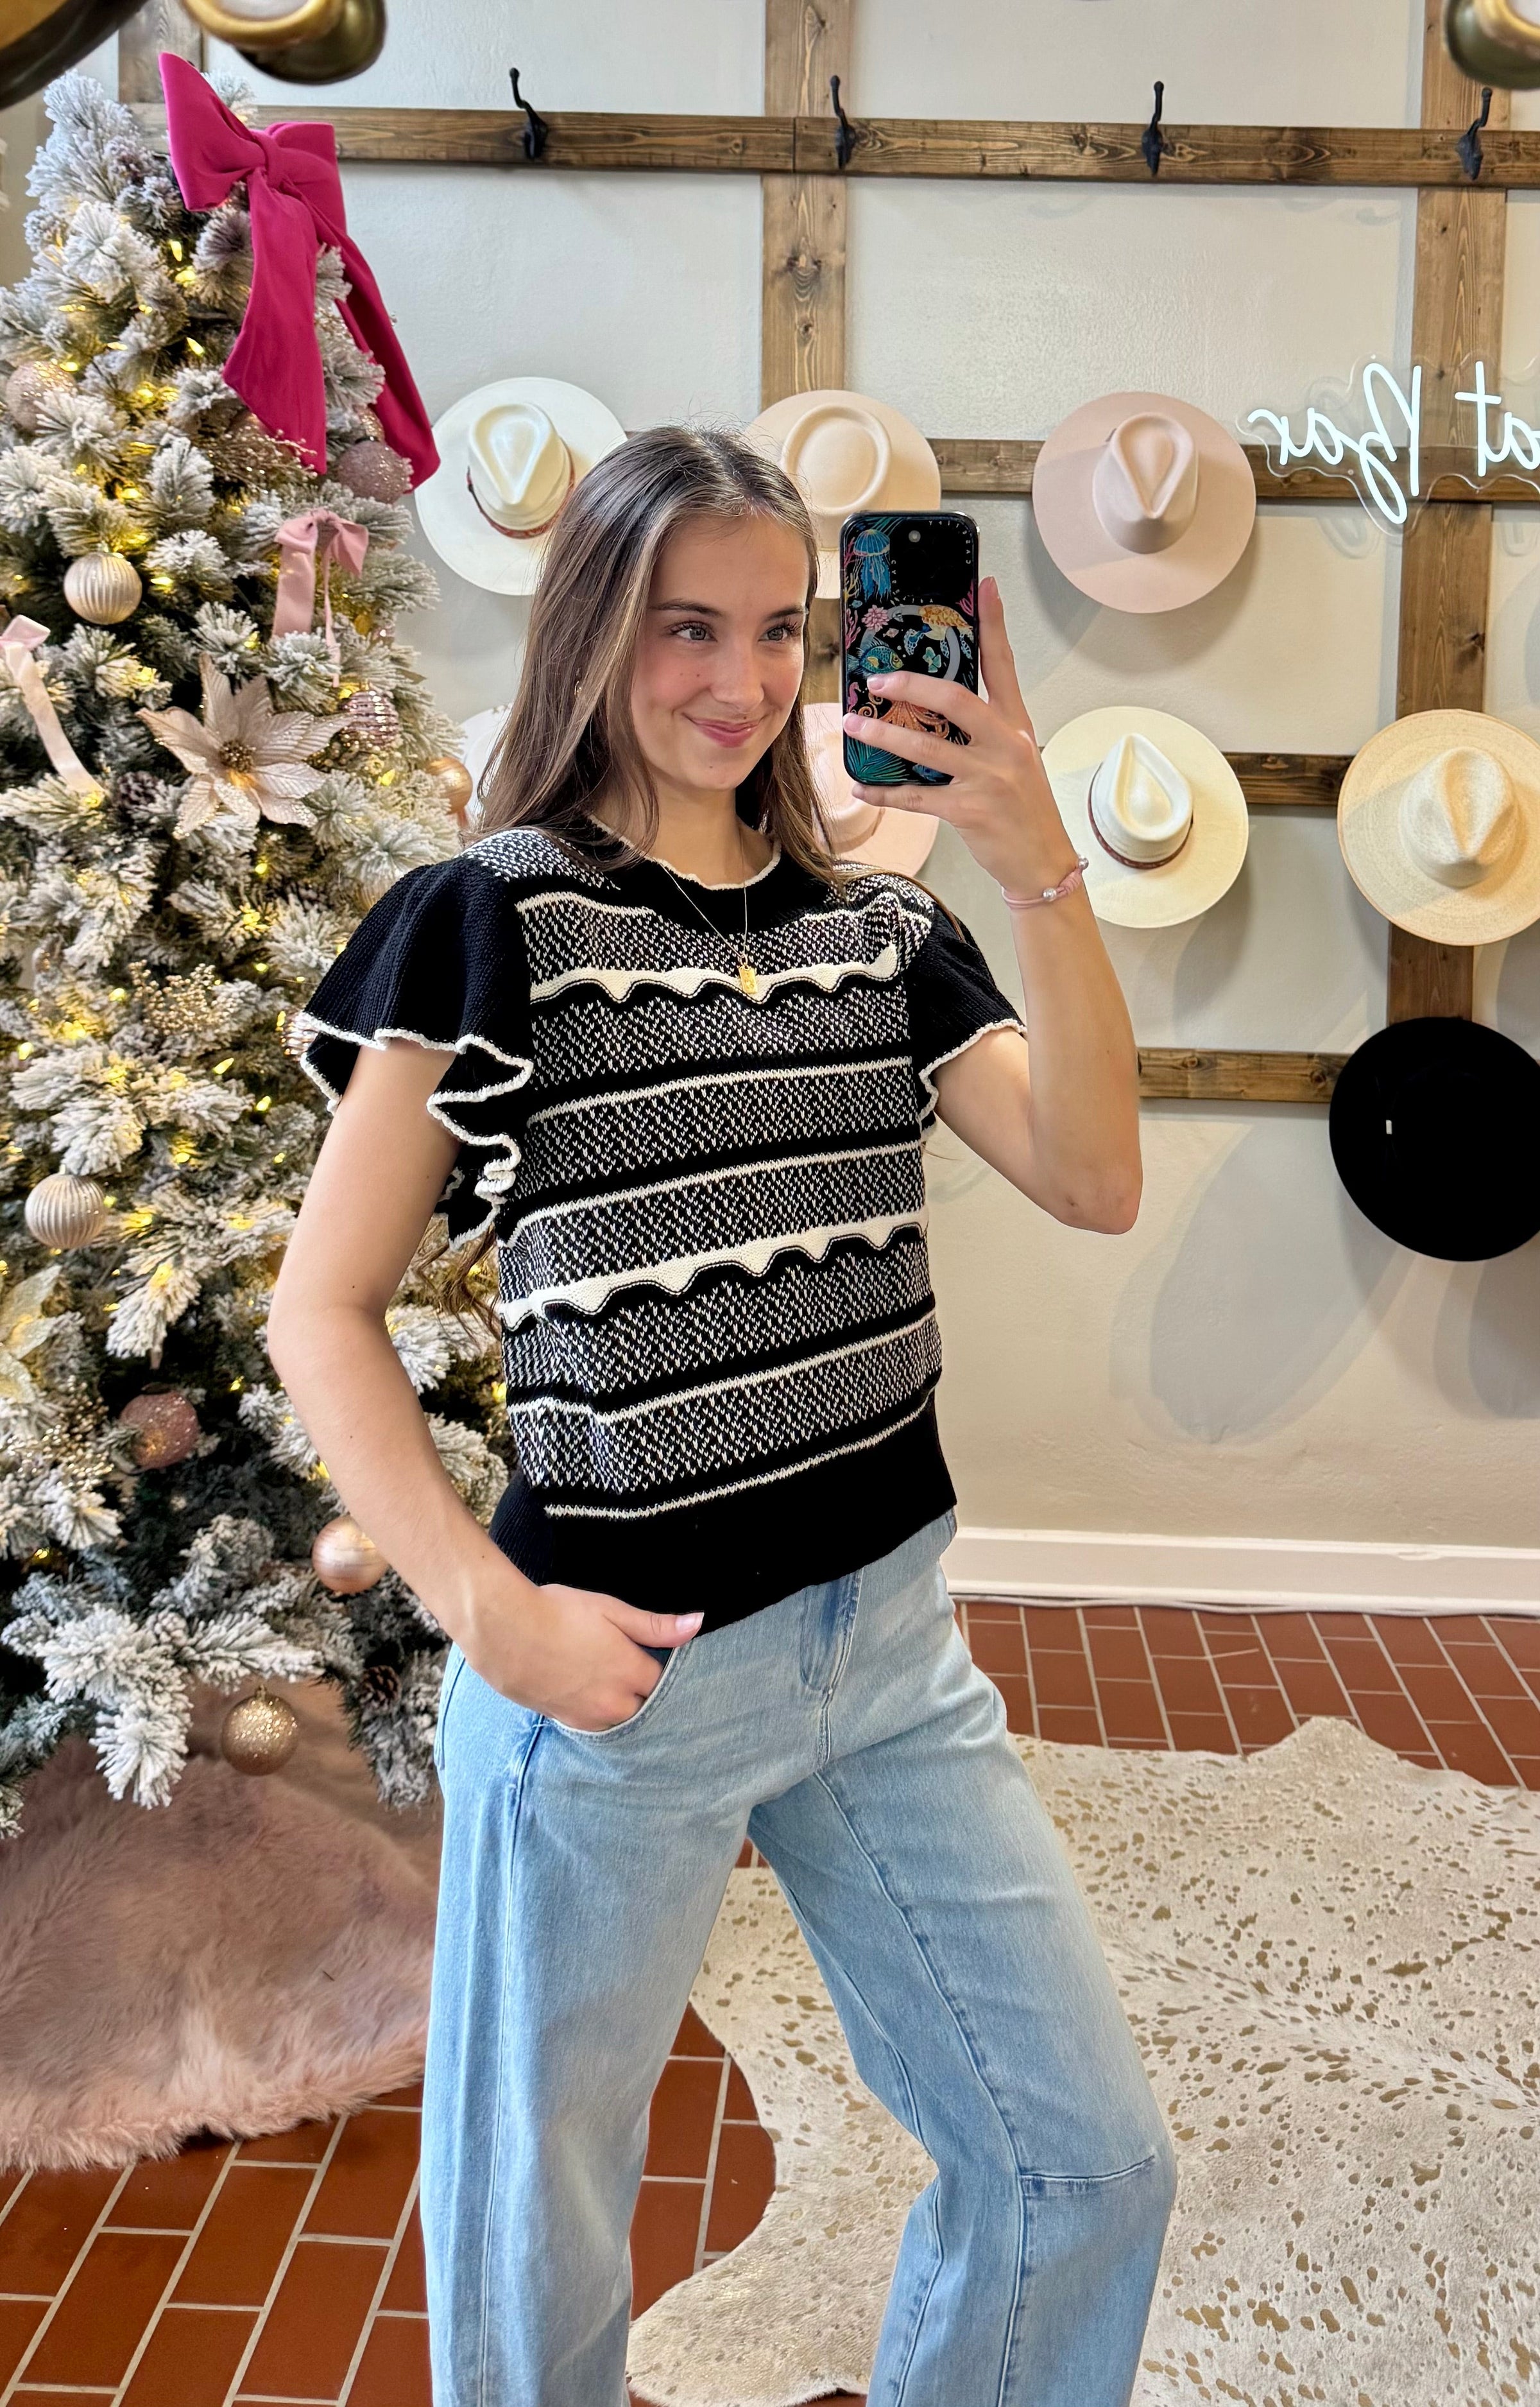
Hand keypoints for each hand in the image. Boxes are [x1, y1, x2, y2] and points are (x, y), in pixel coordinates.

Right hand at [461, 1570, 703, 1731]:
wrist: (504, 1630)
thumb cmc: (558, 1612)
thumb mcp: (611, 1610)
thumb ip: (656, 1625)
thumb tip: (698, 1623)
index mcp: (632, 1672)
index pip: (665, 1682)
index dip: (661, 1668)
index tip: (653, 1656)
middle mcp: (615, 1702)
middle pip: (646, 1706)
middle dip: (644, 1691)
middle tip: (631, 1669)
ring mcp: (589, 1716)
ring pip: (621, 1720)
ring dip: (623, 1705)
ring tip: (611, 1681)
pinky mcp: (566, 1721)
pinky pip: (595, 1726)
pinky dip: (599, 1713)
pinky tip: (589, 1693)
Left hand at [841, 574, 1080, 896]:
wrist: (1043, 862)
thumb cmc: (1024, 809)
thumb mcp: (1016, 758)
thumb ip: (987, 730)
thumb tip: (940, 707)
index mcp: (1016, 726)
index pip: (1003, 666)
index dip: (994, 625)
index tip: (985, 587)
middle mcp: (1004, 745)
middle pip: (955, 699)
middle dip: (911, 686)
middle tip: (876, 680)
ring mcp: (987, 778)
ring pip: (926, 748)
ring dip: (883, 737)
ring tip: (852, 726)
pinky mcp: (970, 811)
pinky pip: (916, 797)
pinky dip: (884, 793)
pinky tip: (860, 787)